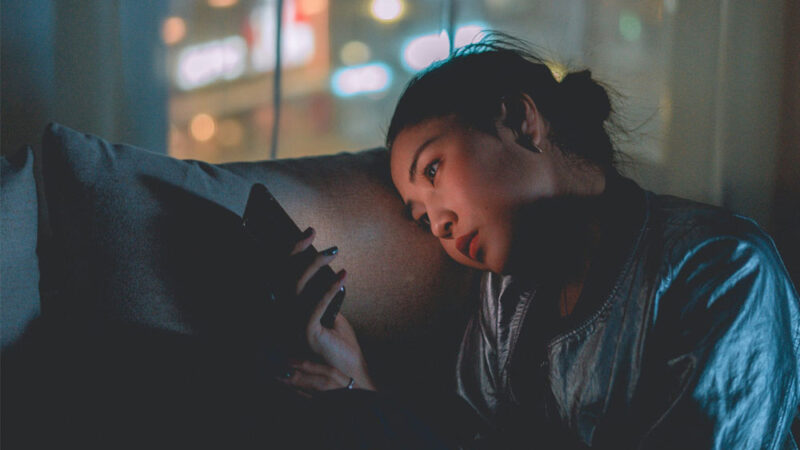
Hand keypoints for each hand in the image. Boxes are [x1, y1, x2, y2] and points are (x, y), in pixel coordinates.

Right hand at [281, 227, 375, 392]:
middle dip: (298, 251)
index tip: (308, 234)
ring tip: (333, 252)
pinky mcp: (306, 334)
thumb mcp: (331, 315)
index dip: (293, 254)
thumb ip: (323, 297)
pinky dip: (329, 289)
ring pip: (297, 287)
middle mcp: (285, 318)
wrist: (350, 373)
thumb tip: (325, 273)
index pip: (284, 277)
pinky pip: (316, 305)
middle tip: (314, 233)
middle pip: (285, 277)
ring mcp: (292, 327)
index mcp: (288, 312)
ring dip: (315, 265)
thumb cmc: (340, 345)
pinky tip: (343, 277)